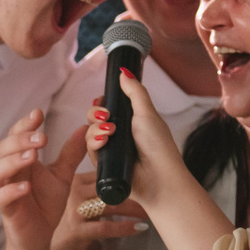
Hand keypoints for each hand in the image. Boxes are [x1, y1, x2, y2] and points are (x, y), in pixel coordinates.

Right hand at [0, 109, 85, 249]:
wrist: (40, 236)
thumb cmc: (46, 203)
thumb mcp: (63, 175)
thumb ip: (71, 153)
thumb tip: (85, 128)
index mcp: (21, 160)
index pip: (17, 135)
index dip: (25, 124)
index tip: (39, 113)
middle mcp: (10, 172)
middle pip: (4, 148)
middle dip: (21, 140)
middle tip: (42, 137)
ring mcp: (4, 190)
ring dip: (14, 161)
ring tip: (33, 156)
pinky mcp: (5, 210)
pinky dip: (10, 190)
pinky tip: (25, 187)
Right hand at [50, 121, 147, 249]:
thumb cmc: (74, 222)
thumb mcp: (81, 199)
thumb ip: (96, 184)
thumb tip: (126, 173)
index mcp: (75, 180)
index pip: (103, 171)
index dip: (124, 172)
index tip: (143, 172)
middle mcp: (73, 192)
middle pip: (108, 186)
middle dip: (132, 191)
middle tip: (152, 192)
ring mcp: (74, 211)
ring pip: (110, 205)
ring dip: (133, 209)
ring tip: (149, 212)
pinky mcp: (77, 230)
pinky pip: (106, 227)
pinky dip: (125, 228)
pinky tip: (140, 228)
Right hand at [87, 70, 193, 209]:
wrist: (159, 177)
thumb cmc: (158, 146)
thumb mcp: (146, 113)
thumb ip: (134, 91)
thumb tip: (124, 72)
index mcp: (130, 120)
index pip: (106, 107)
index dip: (100, 104)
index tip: (102, 102)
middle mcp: (119, 134)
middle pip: (94, 118)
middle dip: (95, 114)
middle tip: (106, 116)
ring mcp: (111, 150)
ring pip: (89, 133)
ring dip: (95, 129)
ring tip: (109, 132)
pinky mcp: (104, 165)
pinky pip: (90, 151)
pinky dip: (94, 144)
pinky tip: (103, 142)